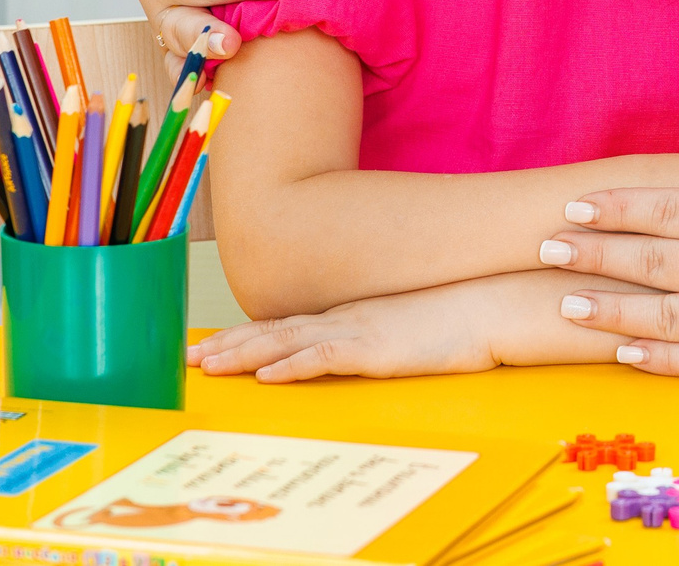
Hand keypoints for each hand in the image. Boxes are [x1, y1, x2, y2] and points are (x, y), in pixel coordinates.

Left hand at [192, 291, 498, 381]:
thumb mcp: (407, 325)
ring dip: (243, 354)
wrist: (490, 304)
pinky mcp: (374, 348)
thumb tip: (357, 351)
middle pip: (273, 331)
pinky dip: (291, 365)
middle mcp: (344, 318)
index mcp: (349, 314)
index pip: (285, 325)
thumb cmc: (457, 316)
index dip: (244, 335)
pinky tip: (266, 375)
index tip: (211, 344)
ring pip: (286, 342)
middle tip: (189, 357)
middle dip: (227, 345)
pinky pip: (323, 357)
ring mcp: (357, 330)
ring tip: (207, 364)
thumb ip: (377, 335)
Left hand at [540, 134, 678, 382]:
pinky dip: (659, 360)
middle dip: (592, 255)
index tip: (574, 206)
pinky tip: (625, 355)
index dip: (614, 208)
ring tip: (567, 303)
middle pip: (649, 261)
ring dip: (609, 310)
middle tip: (545, 251)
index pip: (664, 208)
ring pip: (662, 317)